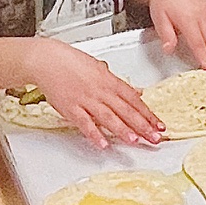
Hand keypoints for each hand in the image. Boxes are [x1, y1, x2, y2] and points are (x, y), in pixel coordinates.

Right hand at [29, 42, 165, 150]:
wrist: (47, 60)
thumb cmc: (71, 62)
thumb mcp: (99, 68)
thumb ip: (119, 83)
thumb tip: (137, 91)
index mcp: (109, 80)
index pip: (133, 99)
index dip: (148, 113)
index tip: (158, 124)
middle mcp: (100, 90)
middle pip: (125, 109)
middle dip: (142, 125)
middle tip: (155, 137)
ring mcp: (86, 100)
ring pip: (108, 117)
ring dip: (123, 130)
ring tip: (135, 141)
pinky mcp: (70, 108)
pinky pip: (84, 123)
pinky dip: (94, 134)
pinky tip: (103, 144)